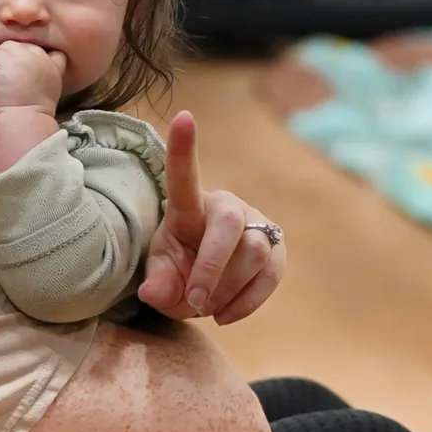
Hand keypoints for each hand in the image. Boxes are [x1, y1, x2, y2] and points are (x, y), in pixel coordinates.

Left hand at [0, 41, 66, 119]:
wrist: (22, 123)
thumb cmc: (29, 113)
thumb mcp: (47, 89)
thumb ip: (41, 72)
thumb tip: (24, 65)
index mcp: (53, 66)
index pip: (45, 48)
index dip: (31, 55)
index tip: (23, 72)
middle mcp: (41, 57)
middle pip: (19, 45)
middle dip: (9, 59)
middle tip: (8, 81)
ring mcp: (25, 57)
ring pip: (3, 48)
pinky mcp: (8, 61)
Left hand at [137, 111, 286, 324]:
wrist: (206, 281)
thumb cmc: (178, 267)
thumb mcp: (160, 275)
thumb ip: (157, 283)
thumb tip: (154, 294)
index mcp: (188, 206)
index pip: (184, 177)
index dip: (184, 149)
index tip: (184, 116)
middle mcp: (226, 207)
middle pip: (229, 225)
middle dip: (212, 268)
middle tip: (194, 302)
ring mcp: (256, 225)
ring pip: (254, 253)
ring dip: (228, 289)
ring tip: (206, 308)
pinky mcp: (277, 249)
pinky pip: (271, 275)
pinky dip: (247, 302)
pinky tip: (225, 315)